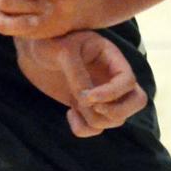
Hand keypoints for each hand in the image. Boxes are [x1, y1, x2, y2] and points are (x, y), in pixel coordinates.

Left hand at [16, 32, 147, 137]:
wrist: (34, 51)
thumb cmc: (49, 42)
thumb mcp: (63, 51)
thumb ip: (77, 73)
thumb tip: (87, 100)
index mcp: (111, 57)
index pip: (128, 81)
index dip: (112, 94)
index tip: (88, 96)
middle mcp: (112, 76)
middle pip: (137, 101)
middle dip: (116, 112)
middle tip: (92, 107)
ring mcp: (101, 93)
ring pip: (116, 119)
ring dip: (94, 119)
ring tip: (74, 105)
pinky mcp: (87, 107)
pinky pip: (97, 128)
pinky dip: (84, 129)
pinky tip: (69, 113)